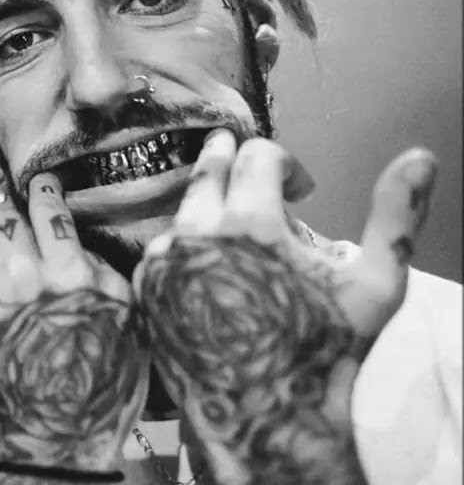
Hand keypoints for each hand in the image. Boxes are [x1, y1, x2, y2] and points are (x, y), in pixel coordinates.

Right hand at [0, 174, 147, 476]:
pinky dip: (95, 277)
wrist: (46, 454)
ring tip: (55, 266)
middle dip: (42, 196)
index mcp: (16, 279)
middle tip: (40, 186)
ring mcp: (106, 295)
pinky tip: (79, 298)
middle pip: (54, 209)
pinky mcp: (133, 314)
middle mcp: (67, 278)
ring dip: (68, 245)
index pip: (6, 220)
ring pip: (84, 242)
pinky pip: (113, 274)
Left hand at [135, 129, 437, 484]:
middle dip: (229, 158)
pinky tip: (210, 260)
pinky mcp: (146, 286)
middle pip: (207, 170)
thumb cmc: (323, 347)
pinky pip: (165, 246)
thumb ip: (396, 215)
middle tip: (238, 155)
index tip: (300, 187)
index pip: (256, 156)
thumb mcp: (376, 284)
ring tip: (233, 218)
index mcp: (250, 222)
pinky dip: (188, 241)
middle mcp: (196, 231)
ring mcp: (164, 260)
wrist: (264, 411)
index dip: (285, 163)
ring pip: (183, 207)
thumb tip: (419, 158)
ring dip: (209, 203)